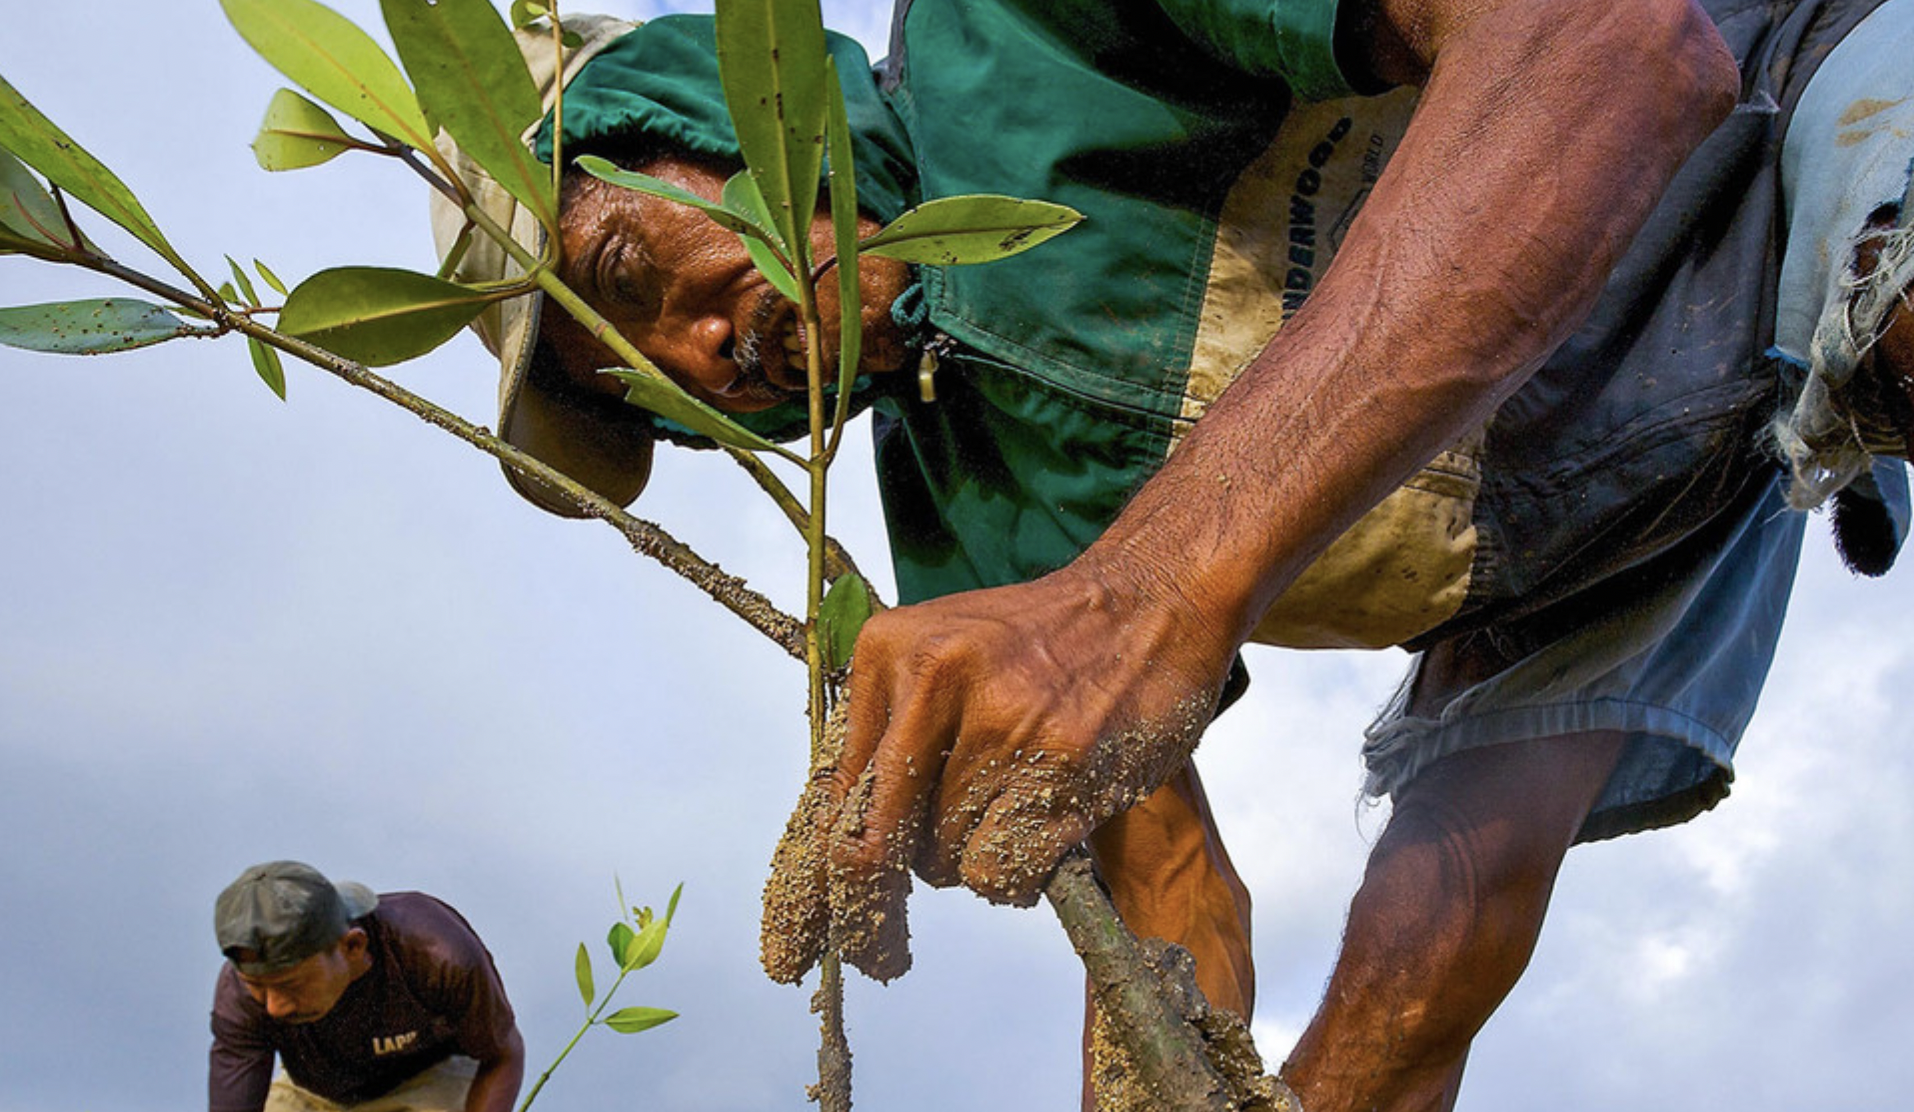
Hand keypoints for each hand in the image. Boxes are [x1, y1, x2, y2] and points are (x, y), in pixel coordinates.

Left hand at [762, 558, 1236, 982]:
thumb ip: (887, 734)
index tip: (791, 950)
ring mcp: (1002, 722)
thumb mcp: (941, 656)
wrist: (1150, 598)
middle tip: (881, 955)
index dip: (809, 886)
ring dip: (969, 864)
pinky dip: (1014, 878)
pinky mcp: (1063, 763)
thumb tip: (836, 849)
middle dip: (869, 917)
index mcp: (889, 653)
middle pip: (873, 843)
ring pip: (943, 862)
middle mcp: (934, 680)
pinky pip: (1002, 872)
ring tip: (1010, 808)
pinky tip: (1039, 834)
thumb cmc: (1039, 644)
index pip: (831, 794)